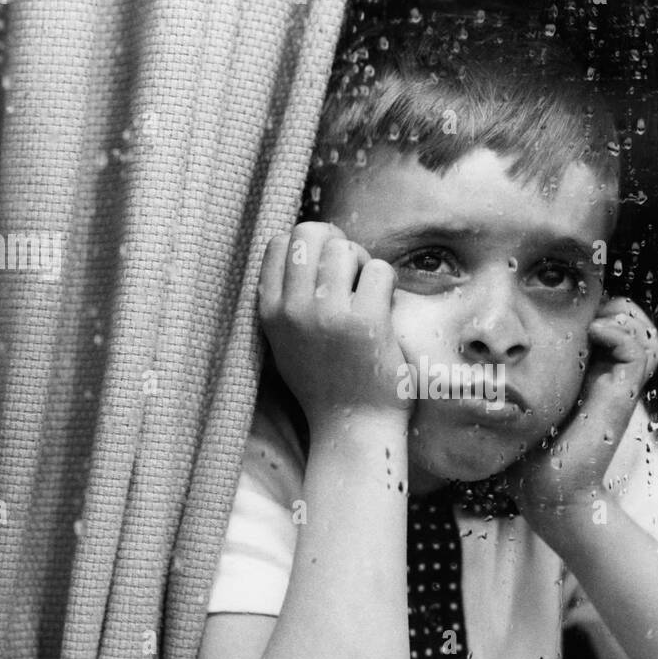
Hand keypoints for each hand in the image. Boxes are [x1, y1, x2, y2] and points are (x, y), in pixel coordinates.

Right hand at [258, 223, 410, 433]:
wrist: (352, 425)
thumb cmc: (324, 382)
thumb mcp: (284, 342)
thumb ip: (284, 299)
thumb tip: (297, 245)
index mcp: (270, 312)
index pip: (279, 243)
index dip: (308, 245)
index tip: (324, 268)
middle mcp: (294, 310)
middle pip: (311, 233)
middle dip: (336, 244)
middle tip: (350, 272)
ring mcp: (329, 315)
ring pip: (346, 248)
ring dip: (363, 263)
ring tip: (367, 292)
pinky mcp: (366, 322)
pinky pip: (379, 270)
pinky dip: (387, 284)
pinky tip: (383, 309)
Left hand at [507, 297, 657, 516]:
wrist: (548, 493)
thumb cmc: (527, 454)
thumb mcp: (518, 404)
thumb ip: (513, 379)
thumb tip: (483, 350)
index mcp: (590, 374)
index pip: (614, 323)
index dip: (598, 307)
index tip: (563, 309)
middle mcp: (609, 376)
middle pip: (635, 322)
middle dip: (614, 306)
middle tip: (583, 316)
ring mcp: (619, 385)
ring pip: (644, 330)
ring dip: (621, 316)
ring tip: (592, 325)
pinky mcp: (623, 394)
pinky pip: (639, 348)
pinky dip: (619, 332)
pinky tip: (594, 334)